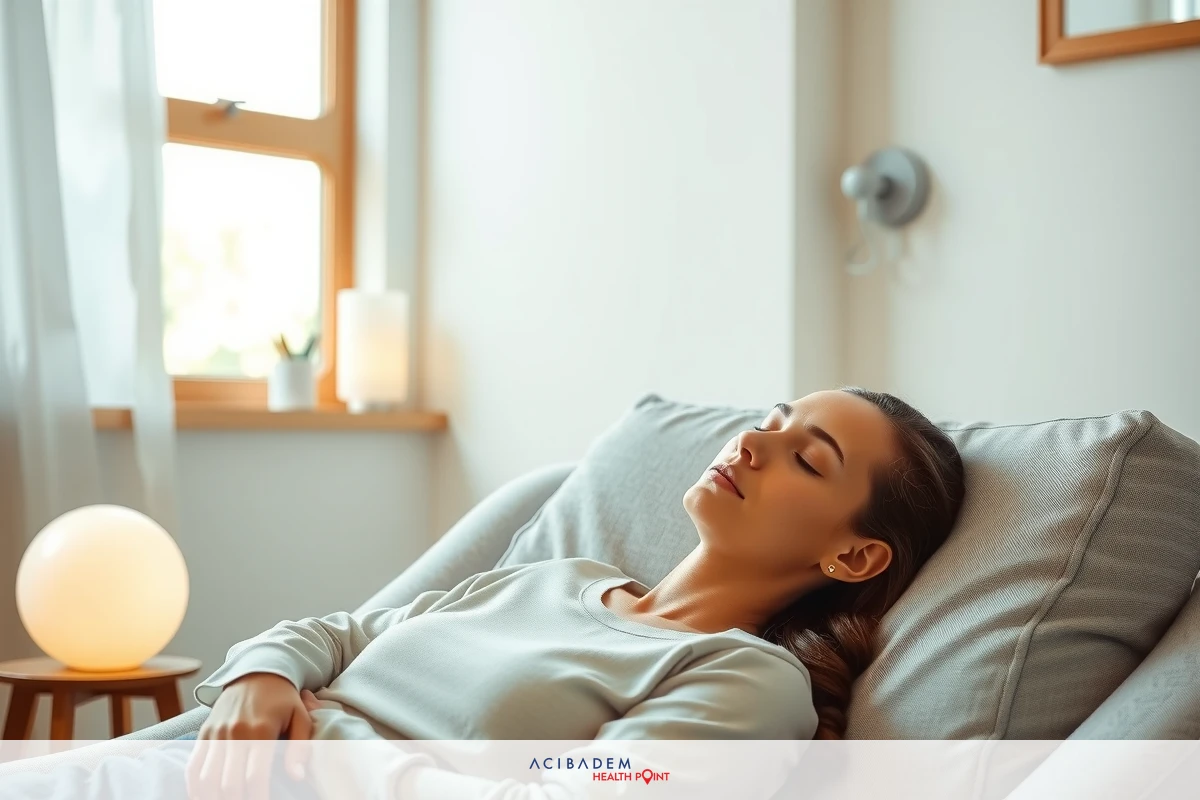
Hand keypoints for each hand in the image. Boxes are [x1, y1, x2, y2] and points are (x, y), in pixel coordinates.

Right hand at [187, 673, 313, 799]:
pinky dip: (195, 786)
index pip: (255, 776)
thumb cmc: (282, 698)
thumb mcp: (300, 716)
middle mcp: (235, 732)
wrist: (257, 671)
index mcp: (261, 730)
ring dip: (214, 796)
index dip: (259, 796)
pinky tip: (203, 796)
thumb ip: (300, 746)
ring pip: (208, 778)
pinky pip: (193, 766)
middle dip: (238, 799)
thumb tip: (296, 776)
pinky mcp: (204, 733)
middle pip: (229, 782)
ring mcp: (216, 733)